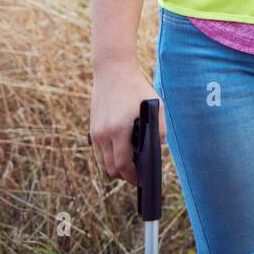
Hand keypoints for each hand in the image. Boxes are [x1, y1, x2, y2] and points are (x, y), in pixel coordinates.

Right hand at [90, 61, 165, 186]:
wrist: (112, 72)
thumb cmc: (136, 88)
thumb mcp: (155, 105)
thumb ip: (160, 128)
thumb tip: (160, 147)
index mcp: (119, 130)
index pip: (123, 165)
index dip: (132, 177)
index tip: (141, 181)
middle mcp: (104, 133)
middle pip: (111, 168)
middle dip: (124, 175)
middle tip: (138, 176)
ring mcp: (96, 131)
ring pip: (103, 161)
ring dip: (116, 166)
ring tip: (131, 166)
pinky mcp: (93, 128)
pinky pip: (100, 150)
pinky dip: (110, 155)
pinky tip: (122, 152)